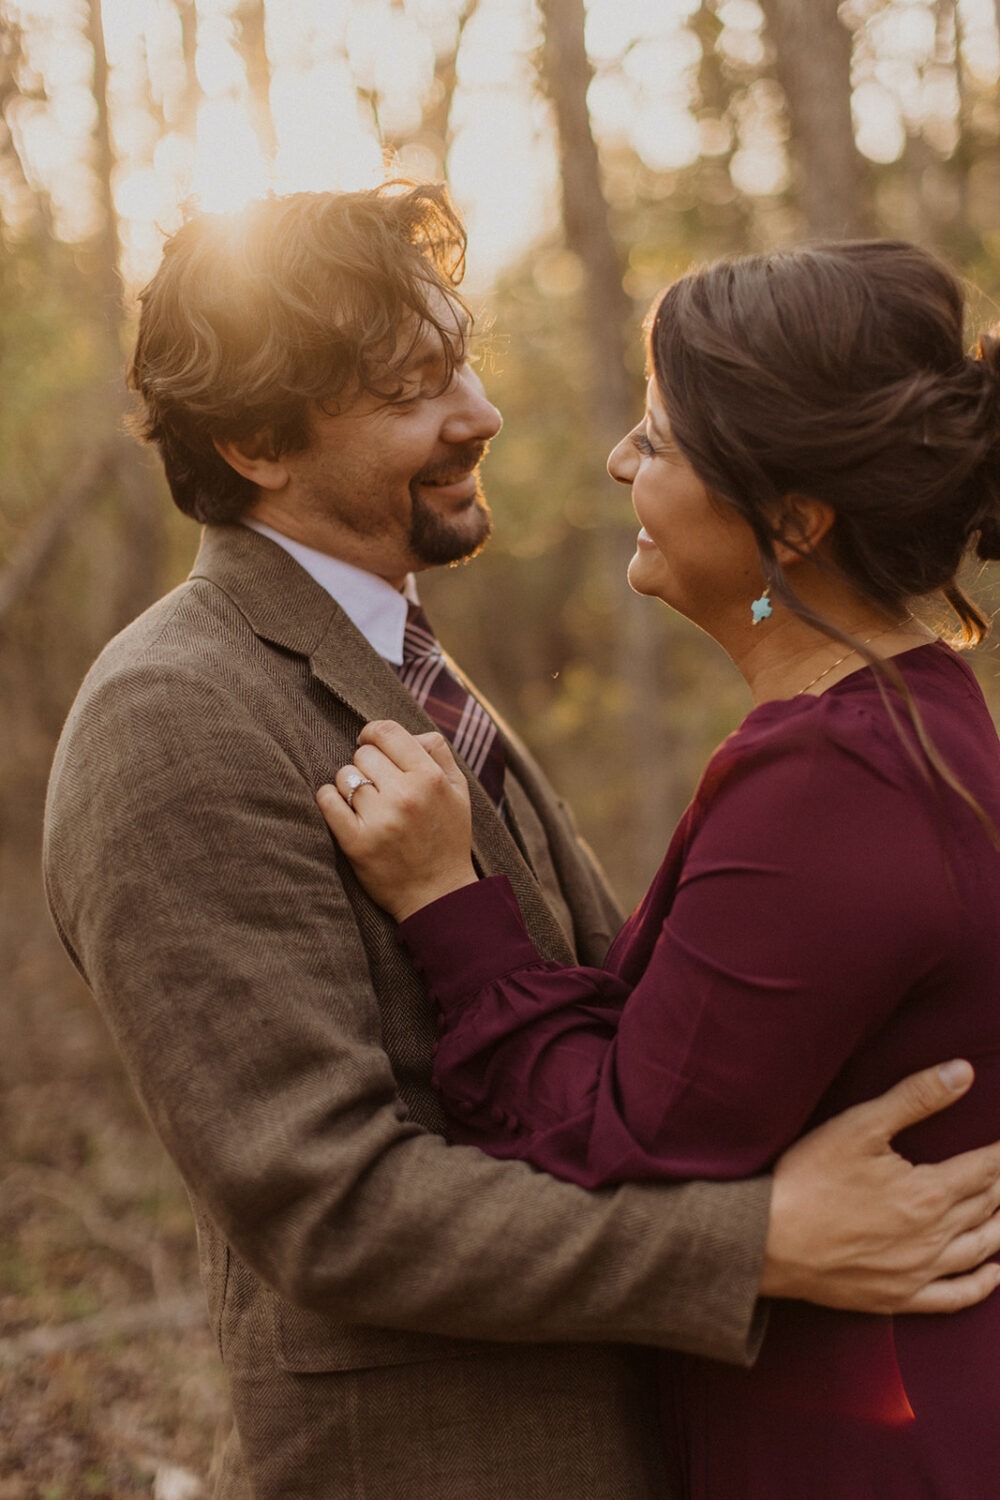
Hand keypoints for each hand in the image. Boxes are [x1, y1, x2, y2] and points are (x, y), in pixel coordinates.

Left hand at [317, 720, 477, 920]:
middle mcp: (406, 795)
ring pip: (344, 776)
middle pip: (363, 753)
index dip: (373, 733)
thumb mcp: (458, 791)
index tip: (369, 743)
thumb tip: (406, 733)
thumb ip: (437, 752)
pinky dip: (329, 800)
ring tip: (367, 805)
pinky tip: (342, 810)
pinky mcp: (356, 842)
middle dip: (367, 766)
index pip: (387, 731)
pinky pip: (326, 800)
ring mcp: (380, 820)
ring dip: (350, 786)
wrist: (438, 896)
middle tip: (378, 787)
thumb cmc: (446, 838)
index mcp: (431, 778)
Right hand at [762, 1060, 999, 1313]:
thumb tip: (963, 1072)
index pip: (985, 1168)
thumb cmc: (809, 1177)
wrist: (767, 1240)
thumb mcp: (859, 1125)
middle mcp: (933, 1236)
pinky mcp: (898, 1297)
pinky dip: (982, 1284)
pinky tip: (995, 1272)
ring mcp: (918, 1271)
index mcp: (928, 1192)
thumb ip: (915, 1098)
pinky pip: (955, 1296)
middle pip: (987, 1206)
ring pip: (980, 1249)